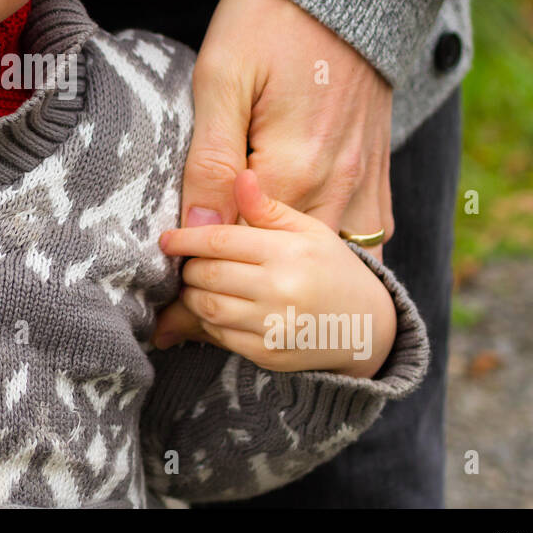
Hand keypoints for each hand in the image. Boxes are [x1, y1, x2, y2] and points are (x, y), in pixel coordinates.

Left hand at [155, 170, 396, 378]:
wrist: (366, 327)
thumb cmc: (332, 269)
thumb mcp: (309, 230)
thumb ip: (268, 208)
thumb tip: (240, 177)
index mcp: (288, 252)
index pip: (221, 241)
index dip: (186, 239)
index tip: (166, 240)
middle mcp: (281, 290)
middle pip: (208, 275)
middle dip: (189, 267)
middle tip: (186, 262)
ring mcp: (274, 326)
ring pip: (208, 308)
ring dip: (192, 295)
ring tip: (196, 283)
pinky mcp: (268, 355)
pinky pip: (220, 336)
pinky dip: (207, 322)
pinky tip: (213, 308)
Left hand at [178, 0, 393, 260]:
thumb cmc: (270, 21)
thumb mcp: (222, 78)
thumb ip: (209, 158)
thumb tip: (196, 226)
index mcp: (294, 168)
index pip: (240, 246)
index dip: (201, 264)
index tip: (171, 274)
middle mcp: (338, 185)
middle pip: (283, 262)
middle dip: (238, 277)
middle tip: (192, 288)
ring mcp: (364, 181)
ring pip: (326, 258)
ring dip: (284, 270)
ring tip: (239, 271)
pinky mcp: (377, 171)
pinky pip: (364, 237)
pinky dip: (331, 252)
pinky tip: (295, 250)